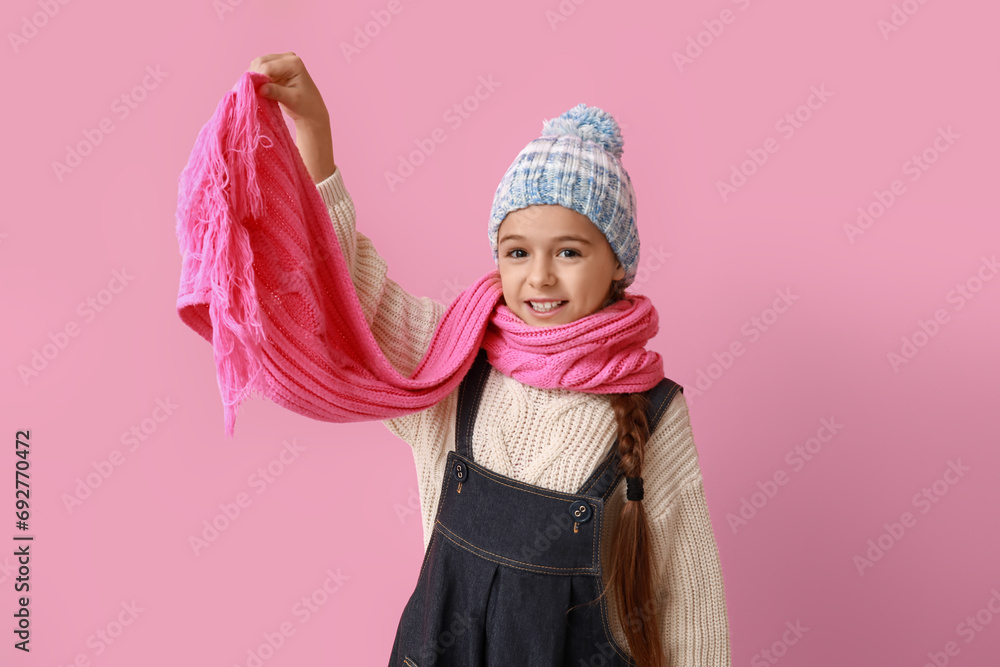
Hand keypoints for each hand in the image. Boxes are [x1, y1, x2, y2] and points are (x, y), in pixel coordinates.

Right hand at [248, 52, 335, 182]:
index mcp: (294, 62)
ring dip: (253, 77)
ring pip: (258, 65)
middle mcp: (287, 57)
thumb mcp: (291, 100)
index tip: (252, 91)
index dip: (258, 78)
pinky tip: (254, 89)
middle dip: (253, 76)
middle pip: (261, 62)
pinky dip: (255, 78)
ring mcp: (281, 61)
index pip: (268, 66)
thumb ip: (276, 92)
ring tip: (252, 91)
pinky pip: (260, 70)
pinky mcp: (276, 68)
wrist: (311, 111)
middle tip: (249, 91)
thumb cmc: (305, 106)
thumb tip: (260, 89)